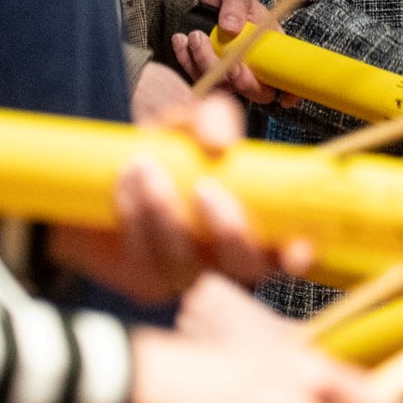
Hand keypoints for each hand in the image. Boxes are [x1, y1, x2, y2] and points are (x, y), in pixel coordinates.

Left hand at [47, 92, 290, 298]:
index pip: (287, 253)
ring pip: (186, 264)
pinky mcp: (142, 282)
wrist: (105, 176)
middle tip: (205, 188)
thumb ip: (211, 120)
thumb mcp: (189, 126)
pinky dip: (134, 217)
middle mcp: (226, 260)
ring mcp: (185, 277)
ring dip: (166, 214)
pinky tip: (125, 182)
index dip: (296, 255)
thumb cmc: (164, 152)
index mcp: (254, 226)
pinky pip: (143, 260)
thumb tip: (220, 144)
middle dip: (229, 231)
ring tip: (145, 165)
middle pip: (243, 268)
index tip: (297, 246)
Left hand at [172, 0, 286, 106]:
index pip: (286, 79)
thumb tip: (231, 28)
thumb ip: (235, 5)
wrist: (200, 0)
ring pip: (222, 86)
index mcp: (269, 49)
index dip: (290, 93)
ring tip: (195, 35)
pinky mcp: (205, 75)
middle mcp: (252, 67)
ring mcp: (228, 75)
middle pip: (252, 91)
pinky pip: (197, 77)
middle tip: (224, 55)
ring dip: (205, 62)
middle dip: (237, 78)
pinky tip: (180, 39)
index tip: (283, 97)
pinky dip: (186, 60)